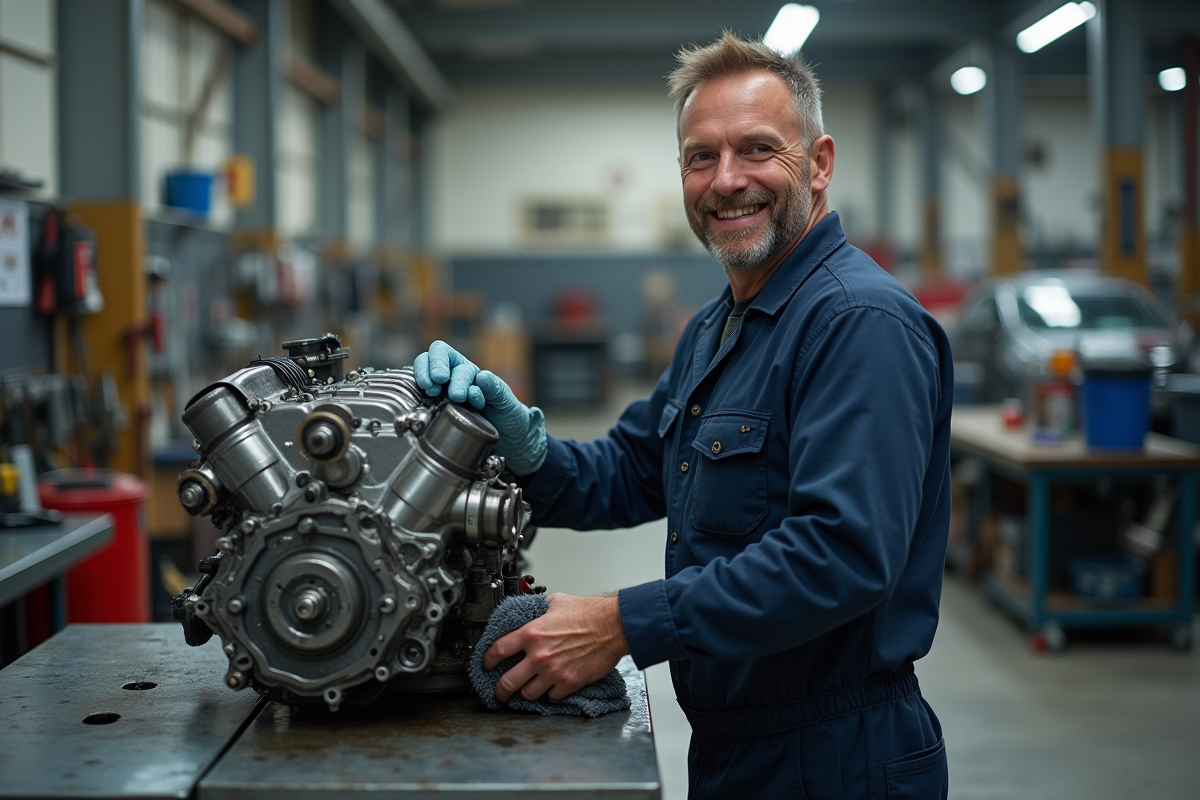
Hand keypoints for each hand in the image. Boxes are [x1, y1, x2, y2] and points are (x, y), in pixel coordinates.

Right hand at [413, 341, 546, 474]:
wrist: (508, 440)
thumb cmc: (508, 415)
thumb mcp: (507, 401)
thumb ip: (496, 389)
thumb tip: (480, 377)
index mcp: (468, 371)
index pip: (444, 353)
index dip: (438, 362)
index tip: (443, 379)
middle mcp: (451, 380)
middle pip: (429, 361)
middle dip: (431, 371)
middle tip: (436, 388)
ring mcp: (442, 397)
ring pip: (423, 377)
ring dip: (424, 381)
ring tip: (431, 393)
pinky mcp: (437, 414)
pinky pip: (421, 402)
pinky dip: (421, 401)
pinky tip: (428, 407)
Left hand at [483, 593, 628, 703]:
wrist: (613, 626)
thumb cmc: (589, 613)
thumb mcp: (556, 602)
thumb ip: (539, 610)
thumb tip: (532, 611)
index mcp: (531, 633)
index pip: (498, 650)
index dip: (488, 660)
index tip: (487, 664)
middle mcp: (538, 655)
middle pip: (507, 682)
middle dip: (499, 691)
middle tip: (498, 693)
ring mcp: (553, 672)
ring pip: (527, 694)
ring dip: (525, 692)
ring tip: (526, 690)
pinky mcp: (569, 683)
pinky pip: (551, 696)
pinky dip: (549, 694)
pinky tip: (550, 688)